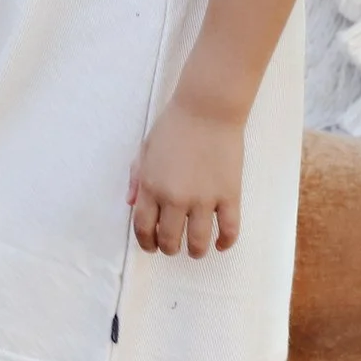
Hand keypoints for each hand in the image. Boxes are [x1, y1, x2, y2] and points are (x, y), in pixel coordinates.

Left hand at [127, 101, 243, 257]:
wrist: (207, 109)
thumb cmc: (173, 125)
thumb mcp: (145, 149)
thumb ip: (136, 178)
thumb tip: (131, 204)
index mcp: (151, 186)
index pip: (143, 227)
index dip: (146, 243)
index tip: (152, 246)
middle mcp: (174, 198)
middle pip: (170, 240)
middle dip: (169, 248)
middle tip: (174, 246)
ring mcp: (203, 199)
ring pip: (198, 242)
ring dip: (195, 251)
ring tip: (196, 250)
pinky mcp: (228, 195)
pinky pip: (229, 229)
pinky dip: (225, 242)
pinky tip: (221, 243)